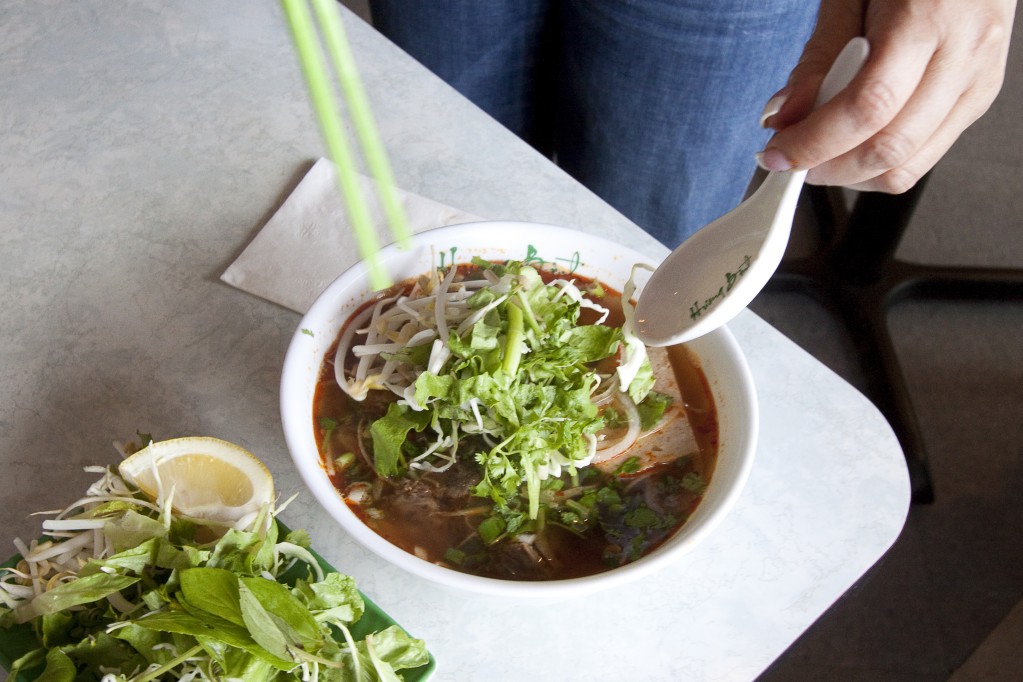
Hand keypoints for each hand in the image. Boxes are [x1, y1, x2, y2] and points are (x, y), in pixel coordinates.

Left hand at [757, 0, 1015, 192]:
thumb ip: (817, 58)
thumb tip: (782, 118)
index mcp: (928, 17)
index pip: (867, 106)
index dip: (815, 143)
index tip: (777, 155)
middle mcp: (964, 54)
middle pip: (889, 147)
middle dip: (829, 168)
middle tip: (792, 160)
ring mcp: (977, 82)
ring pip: (908, 165)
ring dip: (851, 175)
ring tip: (820, 154)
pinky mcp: (978, 100)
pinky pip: (923, 157)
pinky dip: (878, 166)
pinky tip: (852, 146)